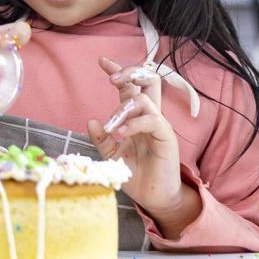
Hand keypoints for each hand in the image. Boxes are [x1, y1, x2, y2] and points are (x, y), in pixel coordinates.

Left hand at [86, 56, 196, 232]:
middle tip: (112, 79)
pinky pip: (152, 120)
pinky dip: (134, 124)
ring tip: (112, 127)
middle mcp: (150, 116)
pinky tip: (121, 134)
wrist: (154, 198)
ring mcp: (160, 125)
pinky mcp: (166, 137)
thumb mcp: (112, 155)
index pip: (131, 87)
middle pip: (150, 80)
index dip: (118, 71)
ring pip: (146, 99)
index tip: (102, 61)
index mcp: (137, 117)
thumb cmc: (136, 174)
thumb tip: (91, 121)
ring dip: (124, 109)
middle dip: (130, 72)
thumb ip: (102, 139)